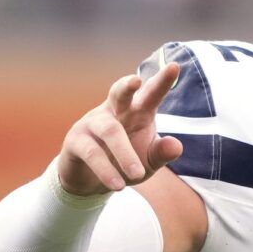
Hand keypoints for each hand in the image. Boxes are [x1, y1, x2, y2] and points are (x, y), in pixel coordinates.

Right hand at [56, 59, 183, 196]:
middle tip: (136, 80)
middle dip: (127, 85)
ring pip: (110, 131)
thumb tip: (176, 146)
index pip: (150, 94)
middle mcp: (114, 112)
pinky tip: (118, 185)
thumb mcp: (148, 162)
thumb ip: (161, 153)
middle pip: (119, 93)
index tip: (175, 66)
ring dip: (124, 153)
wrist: (90, 183)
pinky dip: (106, 169)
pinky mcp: (76, 141)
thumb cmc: (124, 164)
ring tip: (137, 175)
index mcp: (136, 111)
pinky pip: (92, 152)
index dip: (161, 81)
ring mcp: (92, 124)